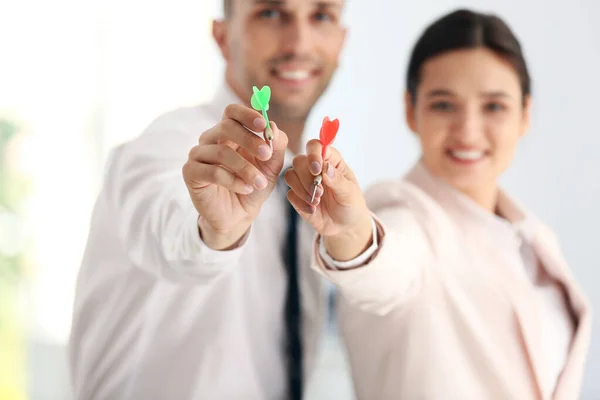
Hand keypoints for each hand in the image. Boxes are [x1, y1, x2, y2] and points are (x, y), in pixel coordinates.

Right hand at [183, 104, 287, 249]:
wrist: (239, 215)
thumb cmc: (253, 186)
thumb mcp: (271, 166)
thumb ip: (276, 145)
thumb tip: (273, 126)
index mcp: (229, 132)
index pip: (232, 112)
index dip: (247, 115)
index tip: (264, 125)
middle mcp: (210, 139)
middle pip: (226, 127)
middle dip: (249, 140)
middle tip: (266, 154)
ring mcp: (198, 154)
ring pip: (221, 152)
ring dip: (245, 168)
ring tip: (261, 183)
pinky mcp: (191, 173)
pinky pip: (212, 172)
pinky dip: (233, 181)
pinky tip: (246, 189)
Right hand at [284, 140, 372, 260]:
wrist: (344, 226)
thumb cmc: (351, 204)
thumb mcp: (350, 193)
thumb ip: (338, 180)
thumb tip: (325, 167)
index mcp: (330, 160)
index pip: (316, 146)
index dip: (313, 154)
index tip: (317, 169)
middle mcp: (314, 168)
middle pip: (299, 161)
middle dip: (307, 177)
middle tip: (320, 192)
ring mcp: (304, 182)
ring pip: (290, 175)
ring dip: (302, 189)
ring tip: (317, 201)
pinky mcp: (297, 196)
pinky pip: (290, 194)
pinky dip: (301, 203)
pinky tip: (313, 210)